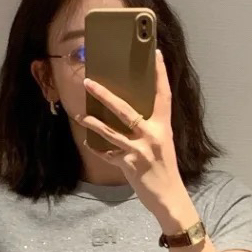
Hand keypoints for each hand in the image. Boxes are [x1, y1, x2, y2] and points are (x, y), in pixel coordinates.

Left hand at [82, 51, 194, 231]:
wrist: (170, 198)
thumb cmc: (165, 169)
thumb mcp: (163, 144)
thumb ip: (150, 128)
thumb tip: (131, 113)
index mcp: (164, 126)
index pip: (163, 94)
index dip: (160, 74)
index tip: (156, 54)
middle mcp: (153, 135)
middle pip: (126, 109)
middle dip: (105, 95)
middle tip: (89, 82)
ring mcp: (141, 150)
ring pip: (111, 131)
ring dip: (94, 122)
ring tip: (81, 114)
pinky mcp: (130, 165)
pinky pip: (108, 153)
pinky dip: (96, 148)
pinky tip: (87, 142)